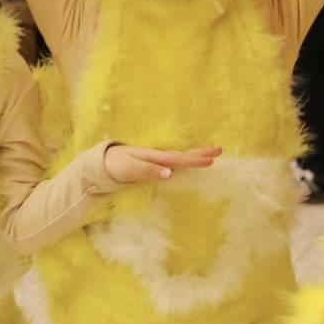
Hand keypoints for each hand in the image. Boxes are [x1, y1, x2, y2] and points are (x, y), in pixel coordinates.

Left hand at [104, 144, 221, 183]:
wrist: (103, 162)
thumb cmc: (115, 165)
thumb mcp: (130, 169)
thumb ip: (148, 171)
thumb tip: (170, 173)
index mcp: (154, 156)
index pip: (178, 159)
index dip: (194, 160)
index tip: (211, 161)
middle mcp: (157, 156)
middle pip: (183, 154)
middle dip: (200, 153)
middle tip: (220, 150)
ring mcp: (156, 159)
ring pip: (180, 156)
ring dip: (195, 154)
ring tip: (212, 152)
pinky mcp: (154, 164)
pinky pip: (174, 161)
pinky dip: (185, 159)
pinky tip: (191, 160)